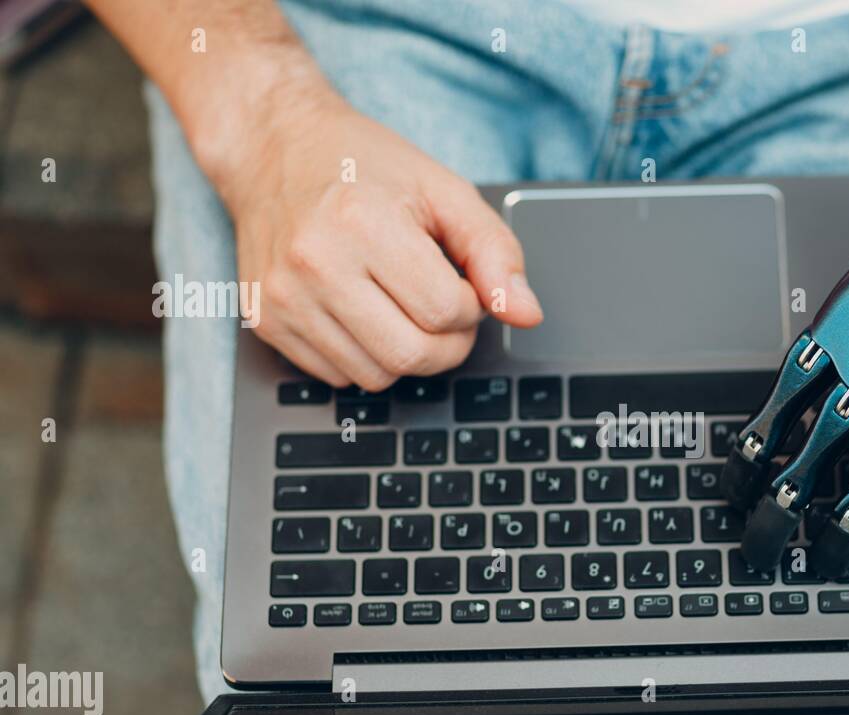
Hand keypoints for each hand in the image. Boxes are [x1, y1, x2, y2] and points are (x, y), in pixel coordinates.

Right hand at [208, 80, 541, 389]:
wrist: (273, 146)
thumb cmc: (363, 165)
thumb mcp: (443, 190)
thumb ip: (495, 252)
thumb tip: (526, 314)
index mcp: (362, 223)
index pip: (446, 312)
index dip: (471, 306)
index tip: (461, 283)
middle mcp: (314, 264)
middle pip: (412, 356)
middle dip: (447, 344)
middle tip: (445, 309)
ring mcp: (282, 297)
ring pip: (376, 377)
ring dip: (406, 354)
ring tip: (401, 304)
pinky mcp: (264, 321)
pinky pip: (337, 377)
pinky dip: (364, 356)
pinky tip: (362, 311)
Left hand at [723, 163, 848, 584]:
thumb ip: (841, 329)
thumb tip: (815, 356)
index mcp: (834, 344)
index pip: (773, 419)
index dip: (749, 466)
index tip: (734, 494)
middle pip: (806, 465)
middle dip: (776, 517)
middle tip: (758, 551)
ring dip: (838, 535)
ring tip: (820, 567)